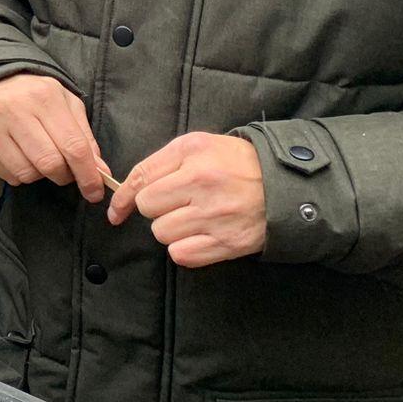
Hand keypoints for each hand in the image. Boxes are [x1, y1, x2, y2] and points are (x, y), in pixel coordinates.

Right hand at [0, 74, 105, 201]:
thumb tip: (99, 171)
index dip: (88, 174)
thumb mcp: (65, 103)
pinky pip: (7, 176)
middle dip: (64, 175)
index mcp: (43, 97)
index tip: (94, 190)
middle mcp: (14, 110)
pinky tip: (19, 155)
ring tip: (38, 157)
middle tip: (65, 170)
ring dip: (40, 174)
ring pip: (27, 173)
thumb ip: (84, 137)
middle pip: (50, 164)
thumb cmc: (32, 94)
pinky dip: (19, 173)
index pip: (73, 146)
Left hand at [107, 133, 267, 267]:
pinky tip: (200, 235)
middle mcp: (202, 184)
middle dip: (156, 208)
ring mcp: (216, 216)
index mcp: (192, 155)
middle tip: (177, 203)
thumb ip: (160, 163)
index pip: (141, 179)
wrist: (285, 184)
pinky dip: (184, 249)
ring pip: (162, 233)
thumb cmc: (235, 163)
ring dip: (171, 229)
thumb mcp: (198, 146)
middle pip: (148, 208)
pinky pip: (182, 255)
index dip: (123, 198)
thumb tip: (126, 191)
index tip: (117, 211)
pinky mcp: (228, 243)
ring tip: (193, 218)